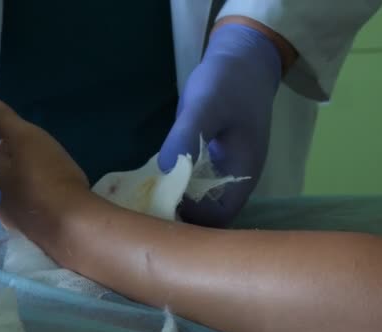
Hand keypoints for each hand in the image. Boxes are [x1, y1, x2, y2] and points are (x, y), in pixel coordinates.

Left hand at [0, 93, 88, 232]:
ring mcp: (9, 214)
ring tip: (36, 161)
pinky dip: (28, 188)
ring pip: (5, 185)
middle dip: (1, 151)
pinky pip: (22, 200)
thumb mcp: (25, 137)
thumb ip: (0, 118)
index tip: (3, 122)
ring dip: (14, 171)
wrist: (70, 224)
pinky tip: (47, 186)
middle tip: (22, 139)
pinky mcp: (28, 226)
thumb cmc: (47, 175)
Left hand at [158, 23, 281, 226]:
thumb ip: (187, 135)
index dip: (191, 220)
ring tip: (139, 202)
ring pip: (196, 202)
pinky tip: (147, 183)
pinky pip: (189, 184)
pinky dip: (171, 186)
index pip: (218, 218)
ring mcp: (219, 171)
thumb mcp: (207, 105)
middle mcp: (232, 180)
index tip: (158, 210)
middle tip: (142, 212)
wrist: (242, 60)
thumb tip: (165, 170)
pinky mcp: (205, 161)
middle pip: (207, 218)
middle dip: (177, 218)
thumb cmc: (229, 83)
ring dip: (172, 203)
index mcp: (242, 174)